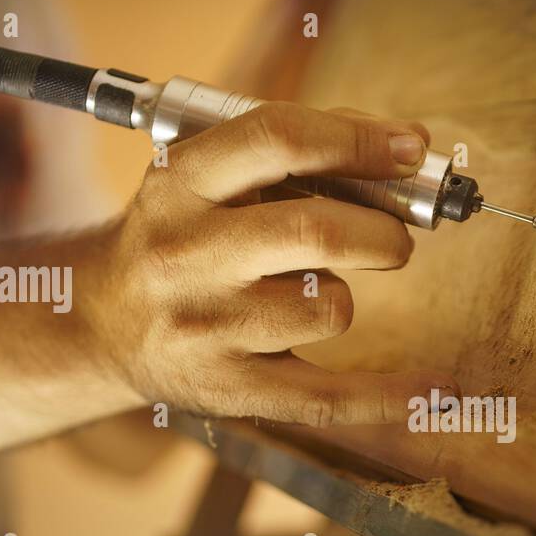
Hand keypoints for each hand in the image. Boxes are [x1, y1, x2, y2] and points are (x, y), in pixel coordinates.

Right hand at [90, 101, 456, 425]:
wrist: (97, 323)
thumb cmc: (181, 237)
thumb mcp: (207, 179)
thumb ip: (299, 151)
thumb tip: (409, 144)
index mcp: (179, 183)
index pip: (277, 139)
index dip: (356, 140)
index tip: (410, 150)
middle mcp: (184, 253)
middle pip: (315, 231)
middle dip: (381, 232)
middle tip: (395, 240)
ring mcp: (204, 328)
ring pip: (329, 308)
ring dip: (346, 298)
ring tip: (315, 295)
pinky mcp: (228, 389)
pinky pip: (329, 396)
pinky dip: (392, 394)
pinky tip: (437, 388)